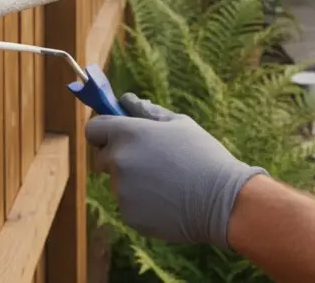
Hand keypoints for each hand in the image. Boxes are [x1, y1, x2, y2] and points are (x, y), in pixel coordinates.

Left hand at [85, 93, 266, 247]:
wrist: (221, 201)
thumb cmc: (203, 155)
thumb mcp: (179, 124)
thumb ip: (147, 111)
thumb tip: (127, 100)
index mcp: (129, 133)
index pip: (93, 129)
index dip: (102, 131)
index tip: (114, 135)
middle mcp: (119, 161)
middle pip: (103, 158)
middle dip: (119, 157)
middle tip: (150, 160)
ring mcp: (122, 190)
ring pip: (119, 183)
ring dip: (134, 181)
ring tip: (168, 182)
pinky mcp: (129, 215)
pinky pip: (129, 204)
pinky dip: (143, 203)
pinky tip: (168, 200)